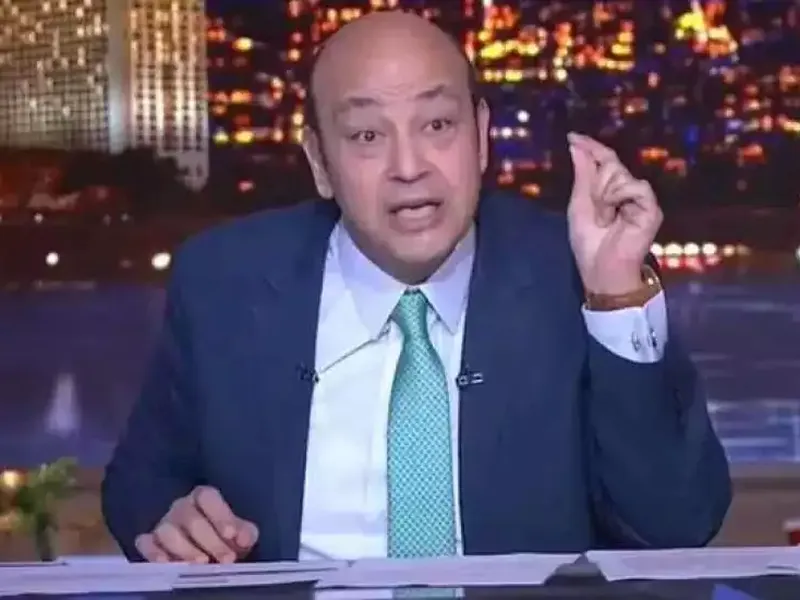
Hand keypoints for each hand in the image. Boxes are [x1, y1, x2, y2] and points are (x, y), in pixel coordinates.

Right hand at [135, 486, 258, 563]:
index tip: (232, 535)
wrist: (206, 553)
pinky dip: (154, 553)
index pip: (207, 497)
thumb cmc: (223, 538)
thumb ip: (244, 532)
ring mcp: (163, 524)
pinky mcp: (149, 542)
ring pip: (168, 531)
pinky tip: (168, 564)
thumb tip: (244, 538)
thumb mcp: (239, 534)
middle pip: (191, 518)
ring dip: (186, 549)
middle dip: (210, 540)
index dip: (220, 514)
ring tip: (202, 564)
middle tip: (226, 560)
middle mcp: (181, 507)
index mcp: (202, 498)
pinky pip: (146, 544)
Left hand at [566, 132, 662, 294]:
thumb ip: (582, 174)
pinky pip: (635, 186)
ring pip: (620, 174)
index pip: (605, 159)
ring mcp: (641, 198)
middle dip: (595, 186)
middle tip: (595, 211)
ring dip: (604, 196)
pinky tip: (613, 215)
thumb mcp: (579, 203)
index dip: (591, 147)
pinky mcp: (651, 208)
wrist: (599, 268)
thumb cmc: (589, 241)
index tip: (573, 136)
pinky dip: (618, 197)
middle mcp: (629, 189)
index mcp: (611, 188)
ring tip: (604, 219)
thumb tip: (576, 144)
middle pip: (610, 164)